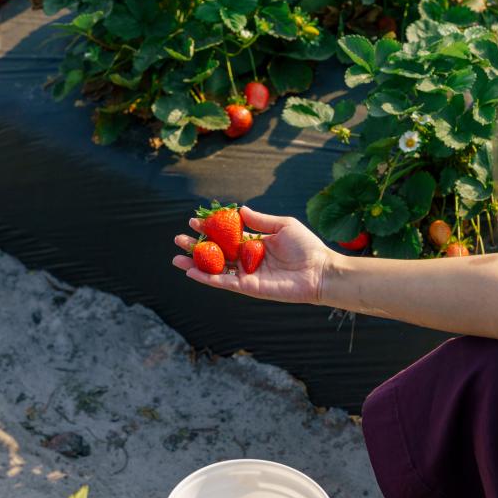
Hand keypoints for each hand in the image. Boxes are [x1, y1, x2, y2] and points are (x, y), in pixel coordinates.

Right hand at [172, 206, 331, 304]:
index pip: (226, 236)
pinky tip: (191, 272)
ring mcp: (247, 274)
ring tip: (176, 258)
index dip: (210, 228)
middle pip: (217, 253)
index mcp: (255, 243)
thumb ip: (260, 220)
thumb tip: (239, 210)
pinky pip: (224, 283)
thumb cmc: (306, 247)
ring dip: (196, 264)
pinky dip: (207, 279)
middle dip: (197, 246)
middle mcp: (248, 259)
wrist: (320, 270)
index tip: (194, 221)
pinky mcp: (249, 287)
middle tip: (179, 239)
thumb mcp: (283, 225)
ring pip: (216, 269)